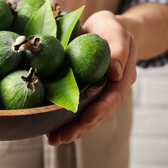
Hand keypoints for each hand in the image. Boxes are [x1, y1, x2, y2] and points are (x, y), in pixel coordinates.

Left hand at [47, 10, 136, 145]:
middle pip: (97, 113)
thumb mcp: (117, 30)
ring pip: (84, 114)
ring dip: (69, 127)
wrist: (101, 28)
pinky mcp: (79, 89)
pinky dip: (61, 116)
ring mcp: (93, 91)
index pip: (113, 98)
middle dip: (80, 127)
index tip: (85, 119)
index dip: (100, 110)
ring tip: (53, 139)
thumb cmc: (110, 28)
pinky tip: (47, 125)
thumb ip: (119, 49)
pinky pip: (72, 105)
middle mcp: (107, 89)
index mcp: (120, 78)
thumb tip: (114, 72)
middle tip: (62, 137)